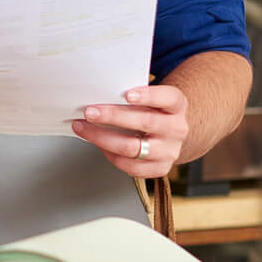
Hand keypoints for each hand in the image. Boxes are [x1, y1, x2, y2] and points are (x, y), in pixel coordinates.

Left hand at [74, 84, 189, 177]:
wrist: (169, 134)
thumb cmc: (153, 111)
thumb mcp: (149, 97)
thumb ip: (130, 95)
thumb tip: (97, 93)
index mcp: (177, 106)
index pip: (168, 98)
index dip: (148, 96)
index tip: (127, 94)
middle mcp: (176, 129)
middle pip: (145, 122)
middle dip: (113, 116)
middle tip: (90, 112)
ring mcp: (169, 151)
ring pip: (132, 147)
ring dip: (102, 137)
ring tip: (83, 128)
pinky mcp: (160, 168)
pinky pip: (130, 166)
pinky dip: (110, 154)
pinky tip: (98, 144)